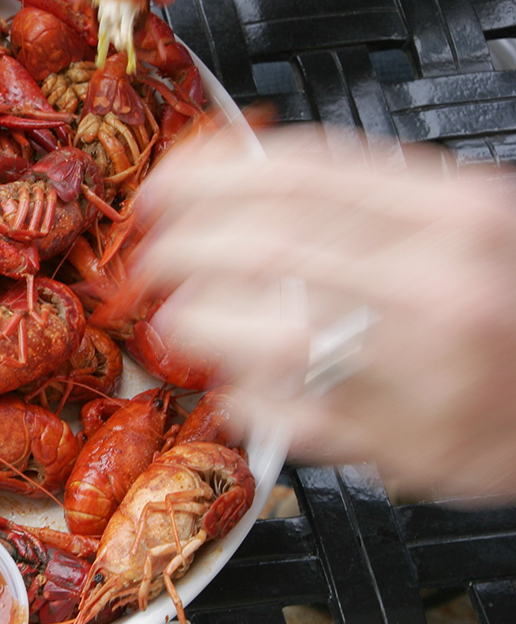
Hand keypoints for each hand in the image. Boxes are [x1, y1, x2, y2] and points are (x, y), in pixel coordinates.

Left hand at [132, 127, 515, 497]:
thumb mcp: (470, 216)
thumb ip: (369, 195)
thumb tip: (239, 174)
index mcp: (458, 215)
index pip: (299, 177)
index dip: (208, 176)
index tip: (163, 184)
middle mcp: (440, 291)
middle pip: (268, 252)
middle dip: (182, 248)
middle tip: (153, 252)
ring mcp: (425, 376)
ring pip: (268, 341)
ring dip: (199, 323)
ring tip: (182, 314)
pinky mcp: (407, 449)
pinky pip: (292, 419)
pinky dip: (244, 394)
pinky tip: (235, 377)